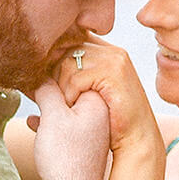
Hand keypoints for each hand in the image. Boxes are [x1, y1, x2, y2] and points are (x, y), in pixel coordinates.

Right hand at [29, 81, 109, 179]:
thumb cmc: (65, 157)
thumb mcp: (52, 116)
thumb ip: (47, 90)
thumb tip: (41, 76)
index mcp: (99, 103)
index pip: (77, 75)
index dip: (54, 73)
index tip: (36, 74)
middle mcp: (100, 115)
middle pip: (70, 92)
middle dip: (49, 91)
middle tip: (30, 88)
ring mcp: (92, 132)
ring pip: (65, 110)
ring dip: (47, 109)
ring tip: (31, 105)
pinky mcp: (81, 146)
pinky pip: (64, 127)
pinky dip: (49, 124)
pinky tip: (33, 124)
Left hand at [57, 40, 161, 160]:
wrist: (138, 138)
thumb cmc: (112, 120)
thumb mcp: (92, 91)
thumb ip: (75, 73)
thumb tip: (40, 62)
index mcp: (107, 51)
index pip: (70, 41)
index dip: (55, 60)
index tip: (50, 83)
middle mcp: (112, 51)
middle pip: (66, 50)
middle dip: (54, 74)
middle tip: (55, 97)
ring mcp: (114, 60)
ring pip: (68, 63)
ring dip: (61, 86)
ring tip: (68, 104)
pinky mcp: (113, 73)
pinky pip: (76, 78)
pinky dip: (70, 95)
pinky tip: (74, 108)